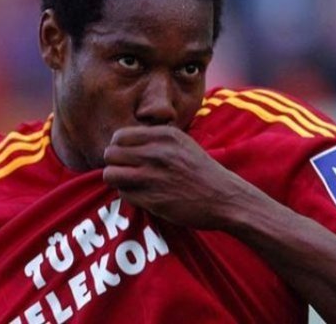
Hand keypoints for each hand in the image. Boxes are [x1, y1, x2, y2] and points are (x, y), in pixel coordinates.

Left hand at [103, 125, 249, 229]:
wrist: (225, 197)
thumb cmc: (201, 170)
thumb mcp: (182, 143)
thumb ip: (155, 139)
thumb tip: (122, 141)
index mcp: (164, 135)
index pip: (119, 136)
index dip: (117, 147)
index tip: (125, 155)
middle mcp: (157, 153)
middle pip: (110, 154)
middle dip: (114, 163)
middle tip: (125, 170)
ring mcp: (154, 177)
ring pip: (111, 174)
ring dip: (117, 180)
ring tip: (129, 183)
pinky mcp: (153, 199)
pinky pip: (123, 194)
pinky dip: (129, 195)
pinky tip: (143, 195)